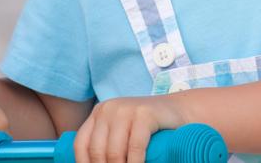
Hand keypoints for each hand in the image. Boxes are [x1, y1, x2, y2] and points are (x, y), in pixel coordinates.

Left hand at [73, 94, 187, 162]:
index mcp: (99, 113)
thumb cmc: (149, 128)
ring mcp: (127, 109)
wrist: (179, 111)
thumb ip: (108, 145)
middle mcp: (109, 108)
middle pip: (97, 151)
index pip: (81, 144)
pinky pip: (135, 147)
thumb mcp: (122, 132)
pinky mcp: (145, 114)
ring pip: (114, 152)